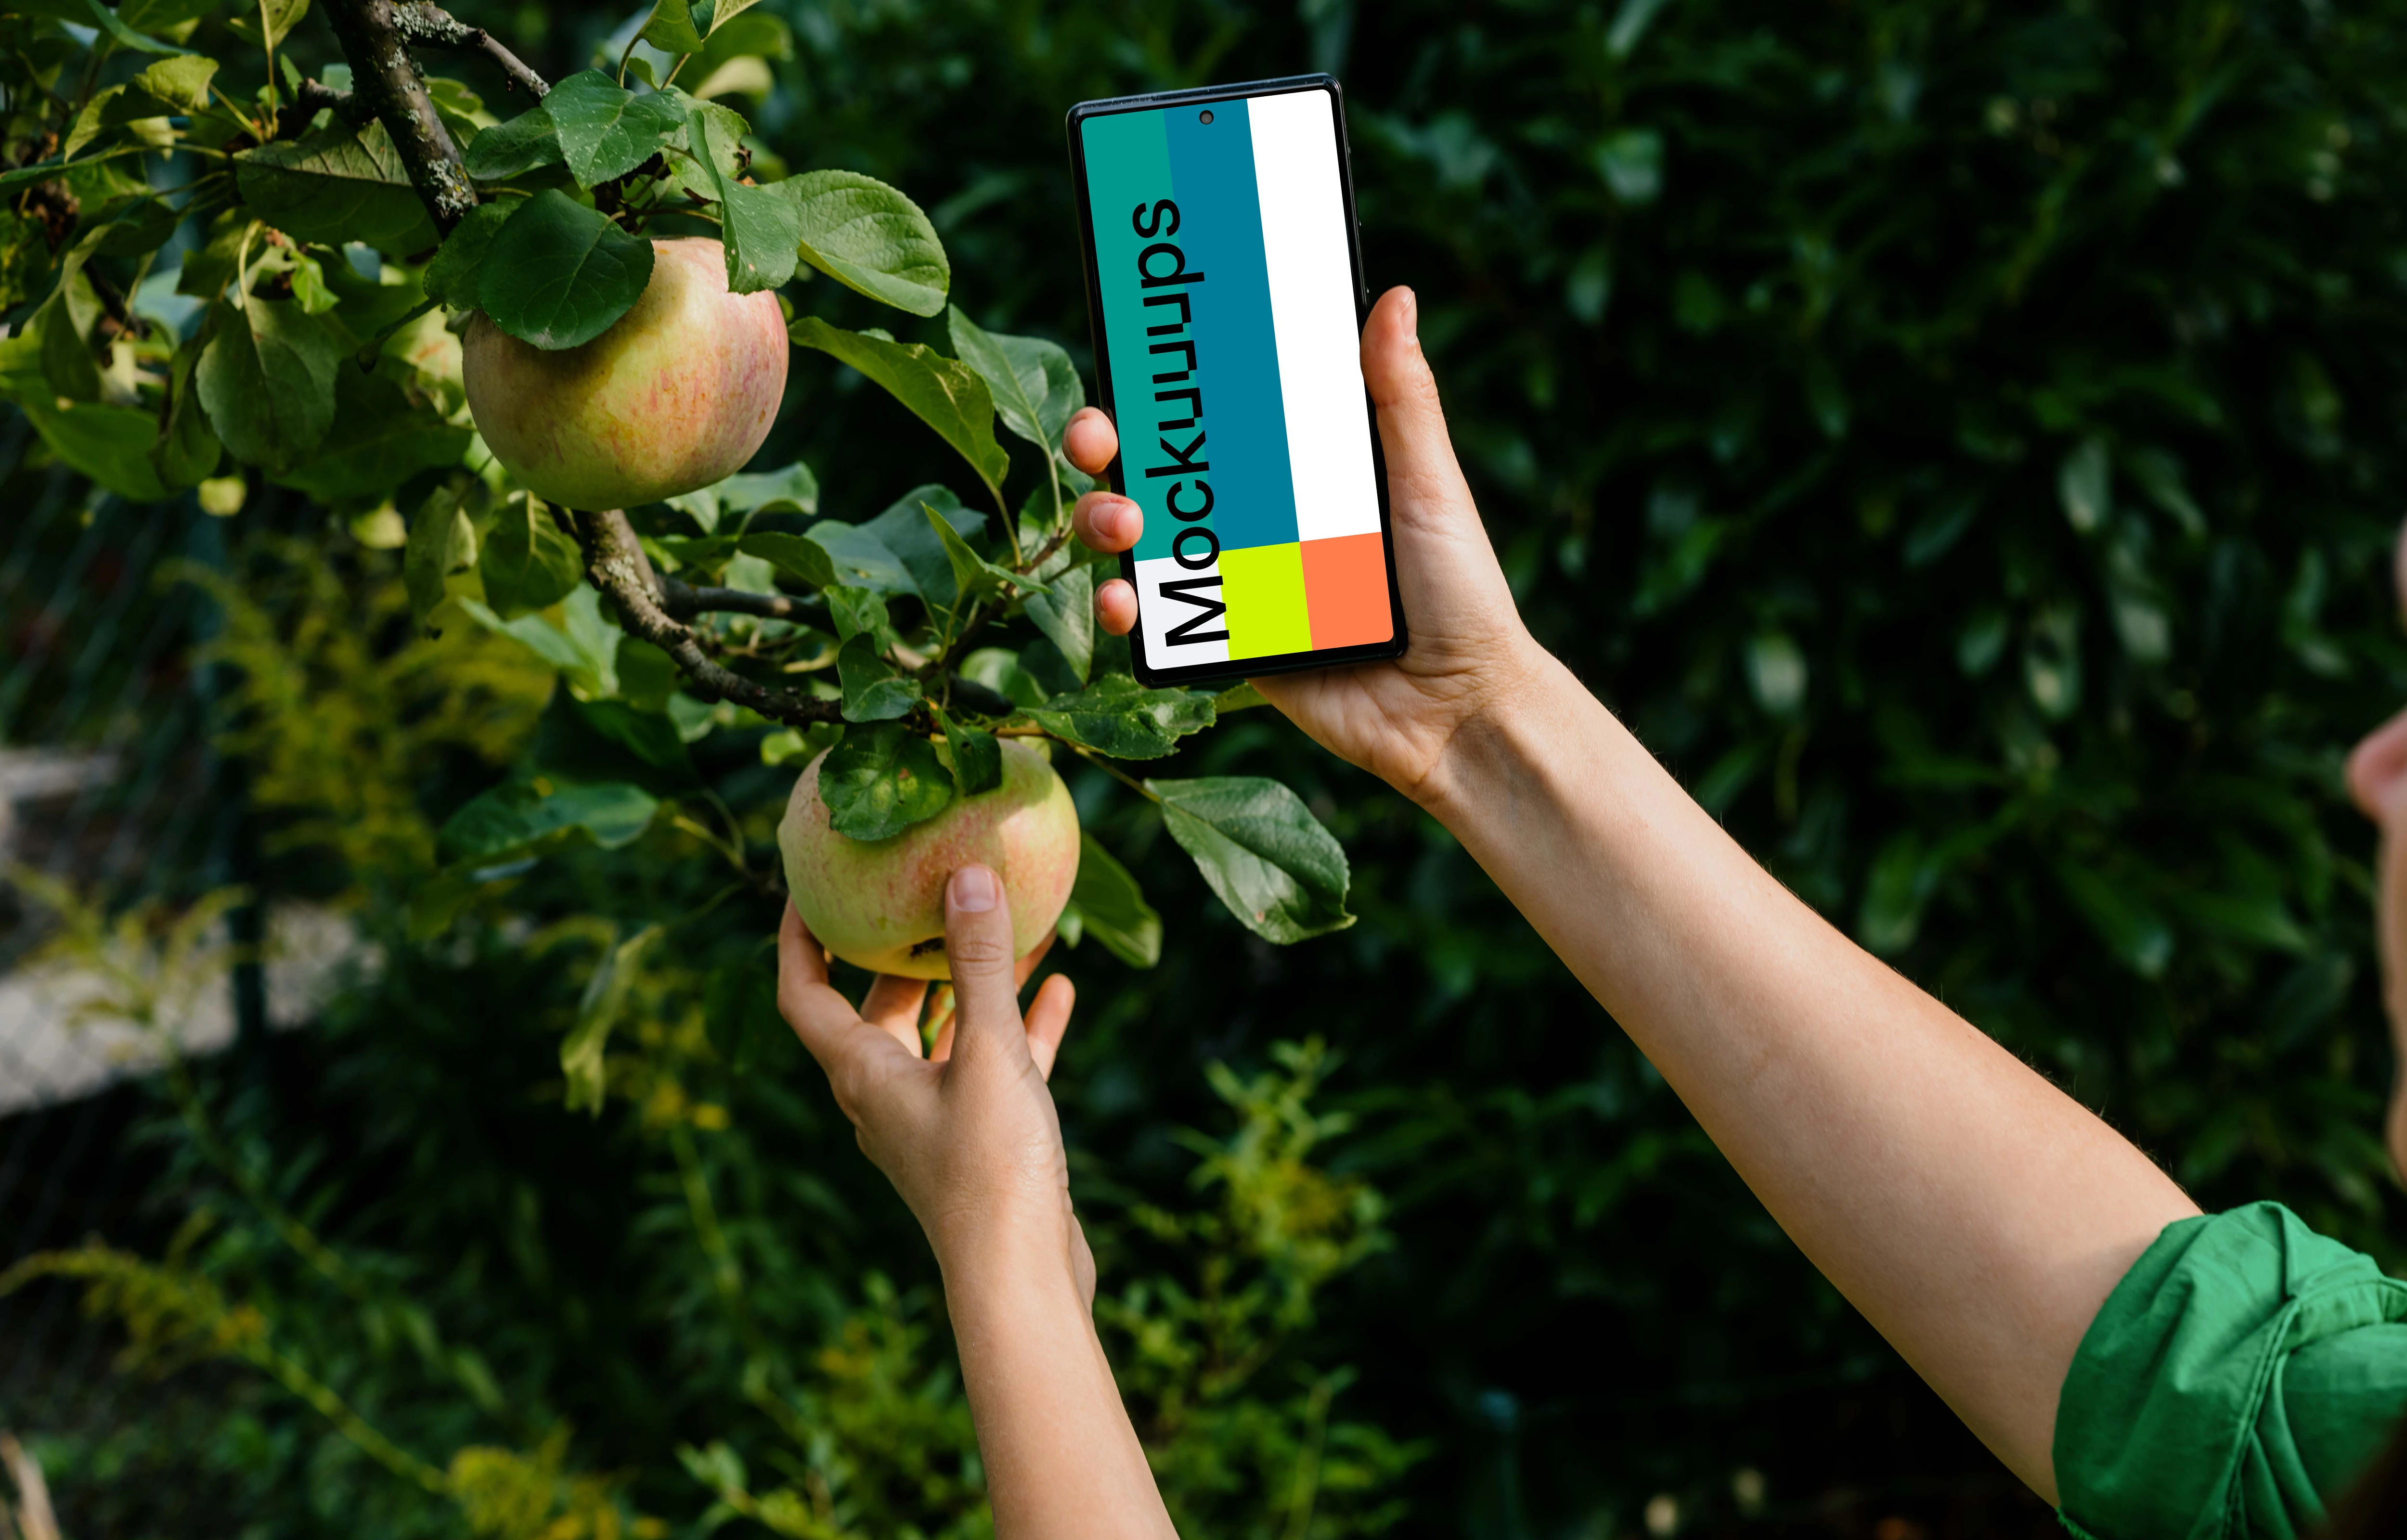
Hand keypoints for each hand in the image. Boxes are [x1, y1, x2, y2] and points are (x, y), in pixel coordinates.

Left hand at [777, 867, 1094, 1299]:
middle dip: (905, 947)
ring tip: (1011, 923)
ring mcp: (936, 1119)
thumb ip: (979, 964)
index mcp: (863, 1074)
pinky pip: (996, 1065)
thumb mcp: (989, 1054)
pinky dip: (1021, 1025)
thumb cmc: (989, 1172)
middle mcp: (888, 1095)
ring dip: (974, 981)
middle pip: (881, 1006)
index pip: (804, 993)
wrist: (1022, 1280)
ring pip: (946, 1032)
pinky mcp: (984, 1139)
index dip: (797, 937)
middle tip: (924, 886)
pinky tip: (1060, 987)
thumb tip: (967, 875)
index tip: (807, 885)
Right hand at [1064, 285, 1543, 797]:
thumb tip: (1396, 297)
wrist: (1458, 710)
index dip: (1165, 379)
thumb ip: (1402, 399)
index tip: (1133, 346)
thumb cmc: (1461, 593)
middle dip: (1105, 441)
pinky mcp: (1228, 642)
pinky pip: (1157, 619)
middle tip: (1097, 437)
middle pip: (1157, 466)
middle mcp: (1258, 518)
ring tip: (1123, 525)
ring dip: (1103, 518)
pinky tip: (1118, 600)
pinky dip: (1121, 605)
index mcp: (1299, 469)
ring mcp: (1236, 580)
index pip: (1216, 410)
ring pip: (1141, 536)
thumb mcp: (1430, 485)